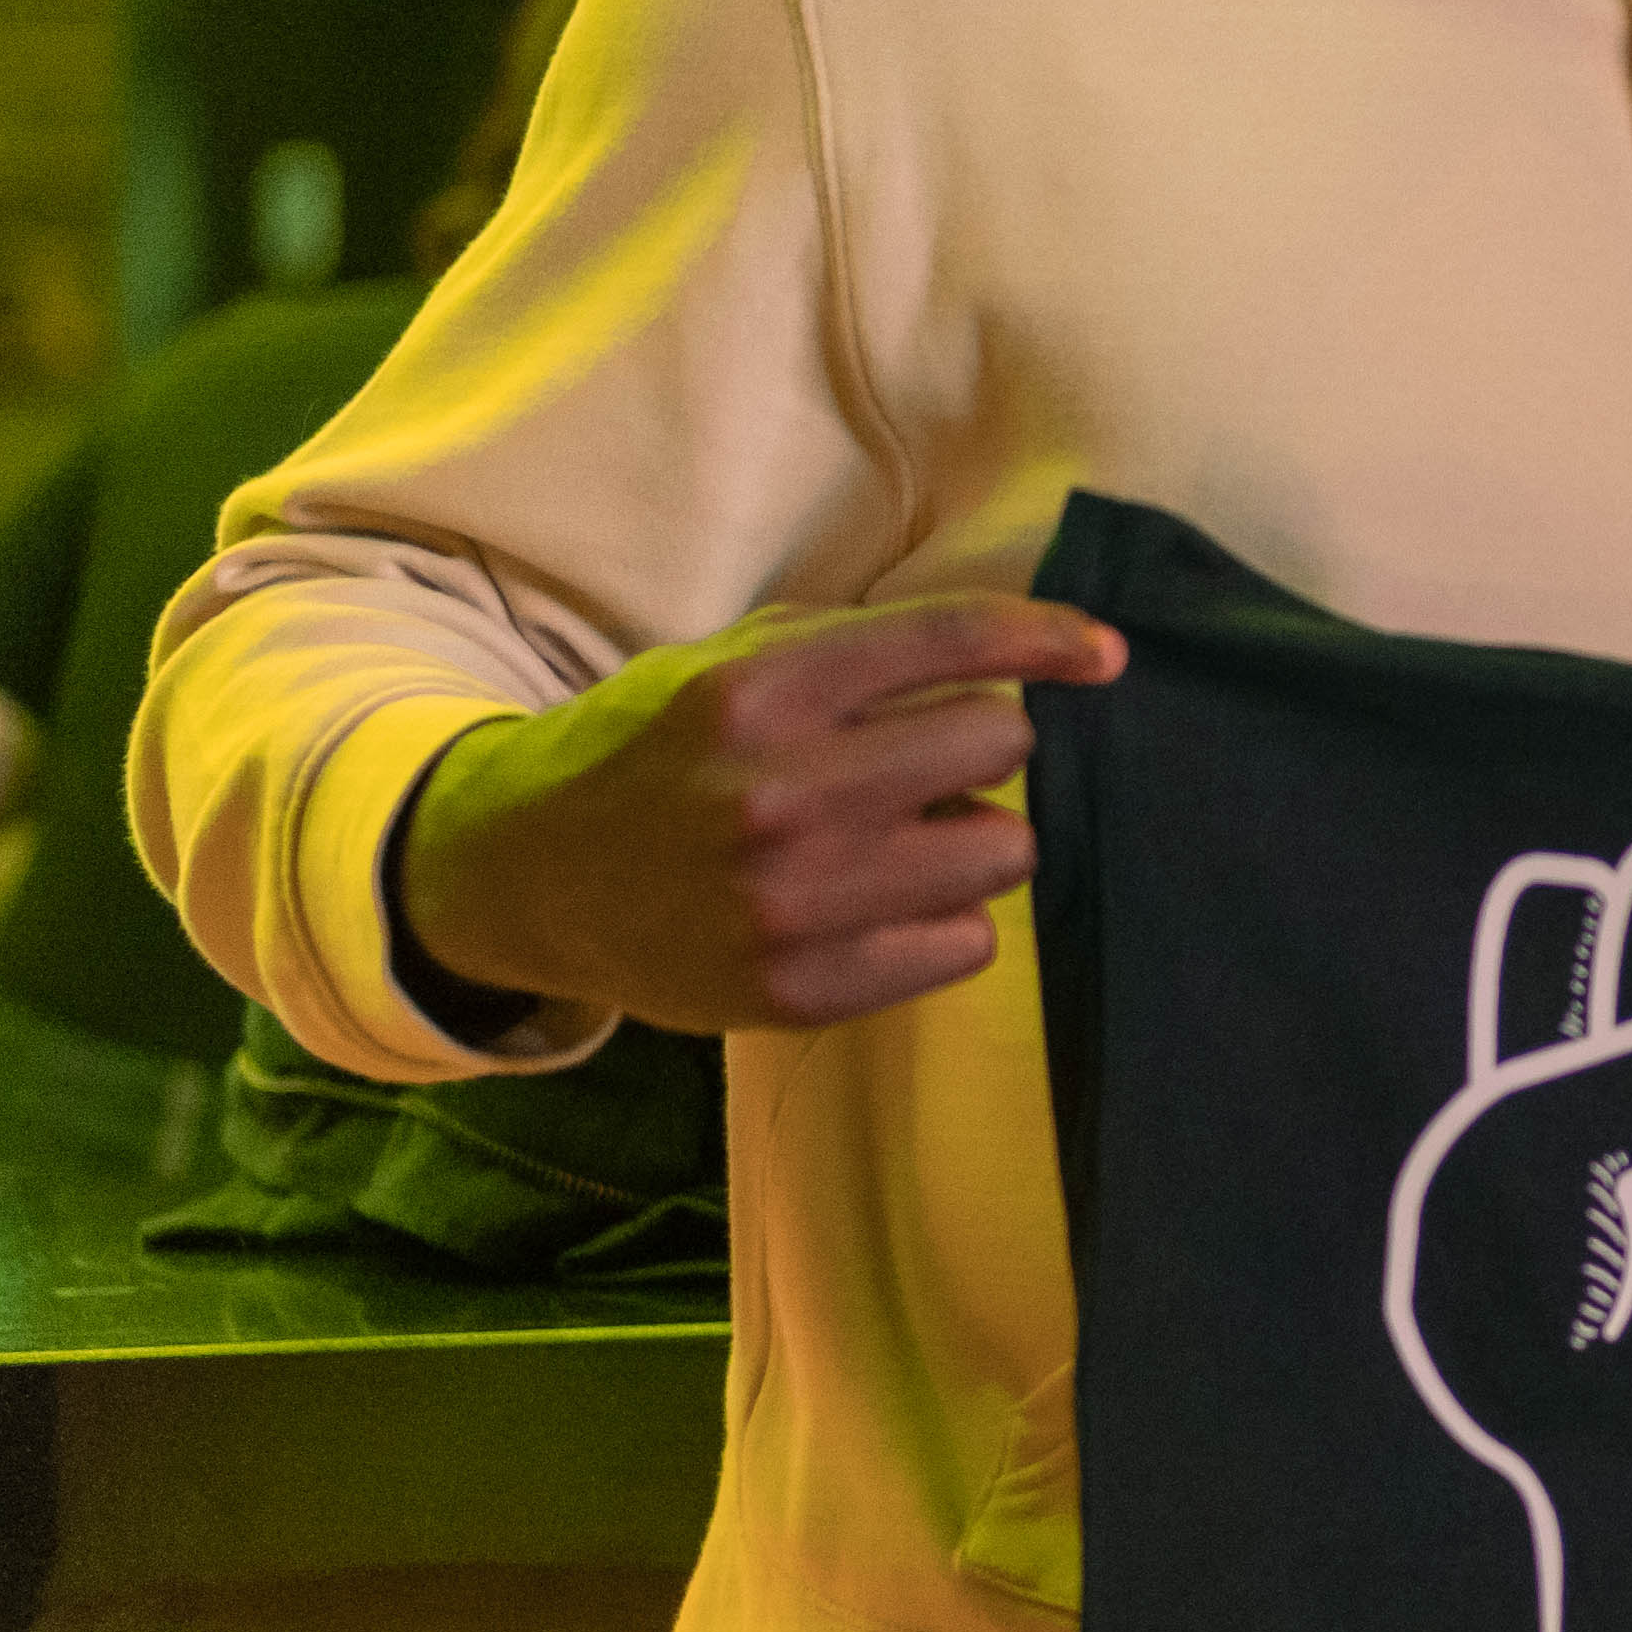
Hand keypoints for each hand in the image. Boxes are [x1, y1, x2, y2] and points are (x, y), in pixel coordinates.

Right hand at [401, 592, 1128, 1032]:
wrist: (528, 876)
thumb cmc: (656, 752)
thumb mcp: (732, 662)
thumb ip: (864, 649)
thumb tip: (1033, 652)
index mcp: (760, 691)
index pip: (954, 643)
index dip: (1050, 640)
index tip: (1104, 655)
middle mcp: (783, 795)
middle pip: (1001, 745)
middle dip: (981, 746)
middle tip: (921, 764)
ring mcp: (796, 904)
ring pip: (1003, 852)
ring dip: (970, 836)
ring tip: (896, 838)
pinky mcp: (806, 991)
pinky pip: (968, 944)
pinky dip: (943, 920)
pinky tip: (877, 904)